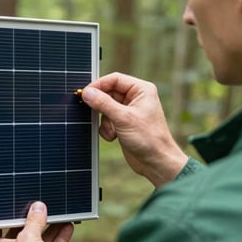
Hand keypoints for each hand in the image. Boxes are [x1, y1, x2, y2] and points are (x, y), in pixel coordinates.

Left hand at [0, 201, 73, 241]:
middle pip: (22, 233)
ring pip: (39, 240)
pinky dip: (58, 238)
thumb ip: (34, 220)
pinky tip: (67, 227)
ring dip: (49, 228)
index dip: (5, 217)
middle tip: (41, 208)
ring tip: (58, 214)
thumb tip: (38, 207)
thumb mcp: (29, 237)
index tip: (14, 207)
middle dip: (33, 221)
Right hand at [82, 72, 187, 187]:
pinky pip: (107, 120)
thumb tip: (87, 93)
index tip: (85, 93)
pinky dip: (106, 128)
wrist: (156, 163)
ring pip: (105, 108)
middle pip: (108, 93)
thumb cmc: (149, 139)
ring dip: (104, 121)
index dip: (98, 85)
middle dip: (101, 107)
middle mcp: (135, 98)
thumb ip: (103, 104)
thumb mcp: (123, 119)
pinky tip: (113, 137)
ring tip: (111, 131)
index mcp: (141, 90)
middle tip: (92, 112)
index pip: (114, 79)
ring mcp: (129, 111)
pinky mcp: (123, 124)